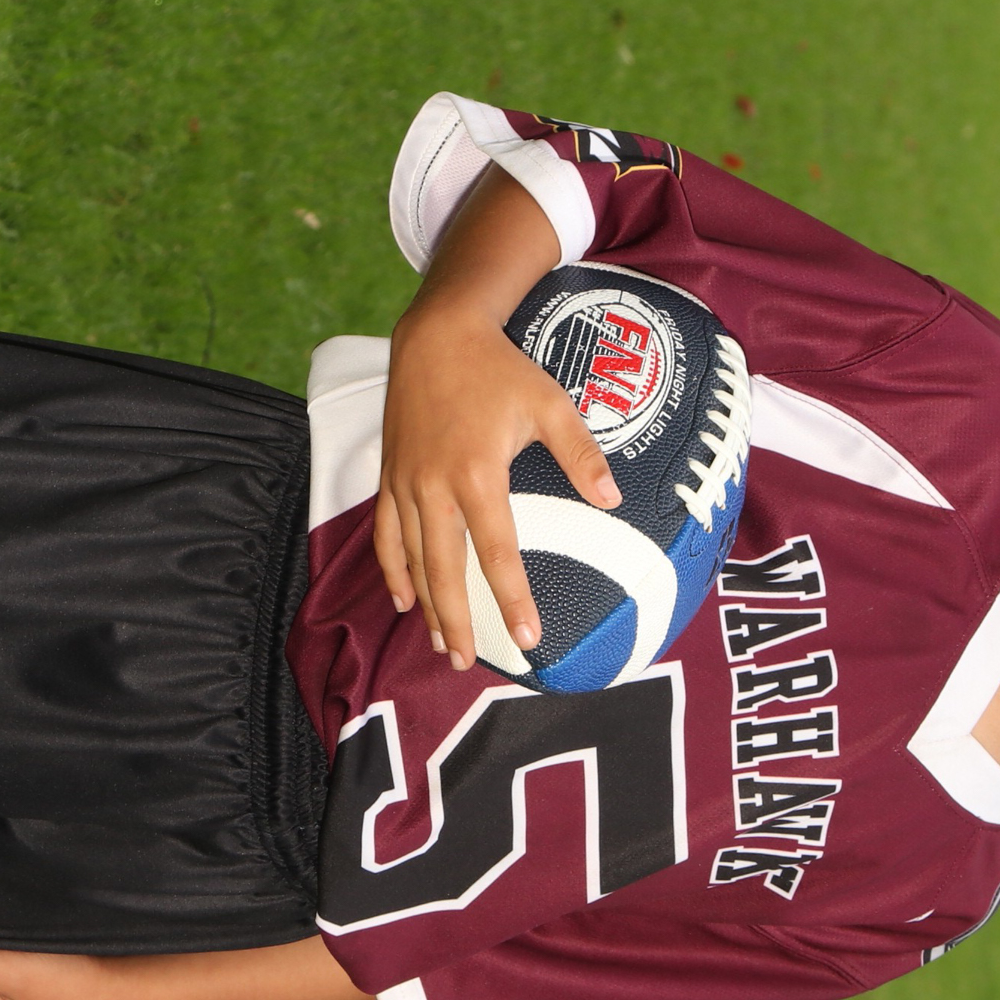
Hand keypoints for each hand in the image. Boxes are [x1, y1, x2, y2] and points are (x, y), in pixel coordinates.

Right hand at [375, 308, 618, 668]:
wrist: (435, 335)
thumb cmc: (498, 369)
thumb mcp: (550, 405)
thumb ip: (581, 455)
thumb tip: (612, 499)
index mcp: (478, 474)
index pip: (496, 552)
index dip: (511, 599)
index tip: (526, 637)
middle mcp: (435, 486)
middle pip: (445, 570)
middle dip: (458, 621)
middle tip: (469, 664)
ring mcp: (406, 483)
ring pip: (413, 559)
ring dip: (428, 606)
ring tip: (442, 645)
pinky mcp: (390, 476)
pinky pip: (386, 534)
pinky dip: (393, 570)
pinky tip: (404, 600)